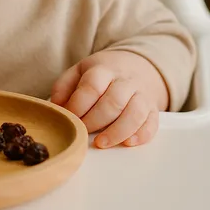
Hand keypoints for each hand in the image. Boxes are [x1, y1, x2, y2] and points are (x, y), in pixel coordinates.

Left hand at [51, 50, 167, 148]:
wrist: (135, 66)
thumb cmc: (101, 75)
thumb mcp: (79, 72)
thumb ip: (64, 86)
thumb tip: (57, 106)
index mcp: (104, 69)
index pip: (93, 85)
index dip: (79, 104)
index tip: (70, 117)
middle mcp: (125, 80)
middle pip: (114, 101)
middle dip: (95, 121)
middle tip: (82, 132)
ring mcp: (142, 94)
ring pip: (135, 113)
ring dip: (117, 131)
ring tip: (101, 143)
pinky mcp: (153, 109)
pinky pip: (152, 123)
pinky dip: (141, 135)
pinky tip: (127, 143)